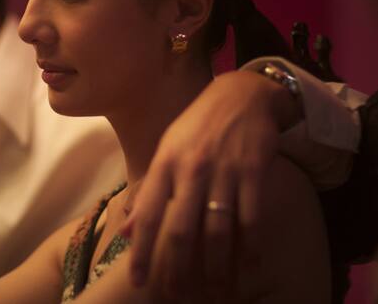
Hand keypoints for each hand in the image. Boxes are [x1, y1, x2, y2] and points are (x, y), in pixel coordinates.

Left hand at [120, 70, 298, 298]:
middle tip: (177, 294)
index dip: (141, 250)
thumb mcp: (166, 151)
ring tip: (216, 291)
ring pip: (217, 230)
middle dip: (177, 268)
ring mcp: (223, 170)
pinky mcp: (254, 171)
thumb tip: (124, 230)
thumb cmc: (197, 128)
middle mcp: (190, 169)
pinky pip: (251, 217)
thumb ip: (147, 192)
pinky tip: (248, 267)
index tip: (137, 280)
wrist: (241, 94)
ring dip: (217, 266)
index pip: (146, 214)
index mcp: (164, 164)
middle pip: (180, 229)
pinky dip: (250, 246)